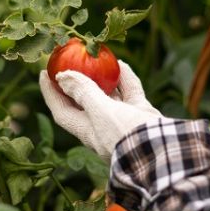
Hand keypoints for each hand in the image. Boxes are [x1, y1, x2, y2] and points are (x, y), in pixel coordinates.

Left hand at [39, 60, 162, 160]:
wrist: (165, 152)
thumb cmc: (126, 134)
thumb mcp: (101, 112)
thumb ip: (83, 92)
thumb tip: (61, 76)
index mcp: (88, 131)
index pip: (62, 111)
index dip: (51, 93)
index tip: (44, 73)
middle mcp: (103, 127)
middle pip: (84, 101)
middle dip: (76, 82)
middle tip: (69, 60)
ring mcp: (124, 122)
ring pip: (109, 96)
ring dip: (101, 78)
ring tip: (96, 58)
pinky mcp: (141, 116)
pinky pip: (130, 93)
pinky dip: (125, 79)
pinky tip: (121, 64)